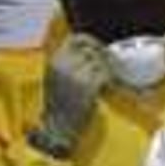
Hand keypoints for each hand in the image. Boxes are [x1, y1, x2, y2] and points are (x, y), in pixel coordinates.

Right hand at [34, 33, 111, 155]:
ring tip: (107, 79)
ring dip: (108, 69)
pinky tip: (107, 87)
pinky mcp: (88, 85)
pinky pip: (105, 75)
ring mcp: (75, 74)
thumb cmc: (59, 104)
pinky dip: (110, 80)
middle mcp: (63, 64)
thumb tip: (90, 52)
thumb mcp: (56, 78)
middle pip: (91, 49)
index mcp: (54, 60)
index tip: (100, 48)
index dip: (91, 41)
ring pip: (100, 62)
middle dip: (103, 56)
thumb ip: (68, 63)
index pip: (75, 39)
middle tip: (110, 64)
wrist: (58, 126)